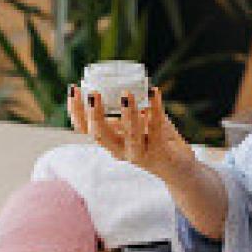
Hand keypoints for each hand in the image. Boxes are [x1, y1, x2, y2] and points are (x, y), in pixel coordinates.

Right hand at [67, 85, 196, 181]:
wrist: (178, 169)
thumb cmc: (153, 141)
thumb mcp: (133, 125)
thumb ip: (125, 111)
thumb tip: (118, 83)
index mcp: (110, 141)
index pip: (84, 129)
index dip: (76, 111)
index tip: (73, 89)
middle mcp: (121, 150)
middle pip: (100, 135)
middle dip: (94, 114)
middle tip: (94, 93)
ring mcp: (140, 154)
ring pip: (130, 136)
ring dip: (127, 115)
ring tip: (127, 93)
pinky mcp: (160, 153)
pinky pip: (157, 129)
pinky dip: (155, 109)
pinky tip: (155, 92)